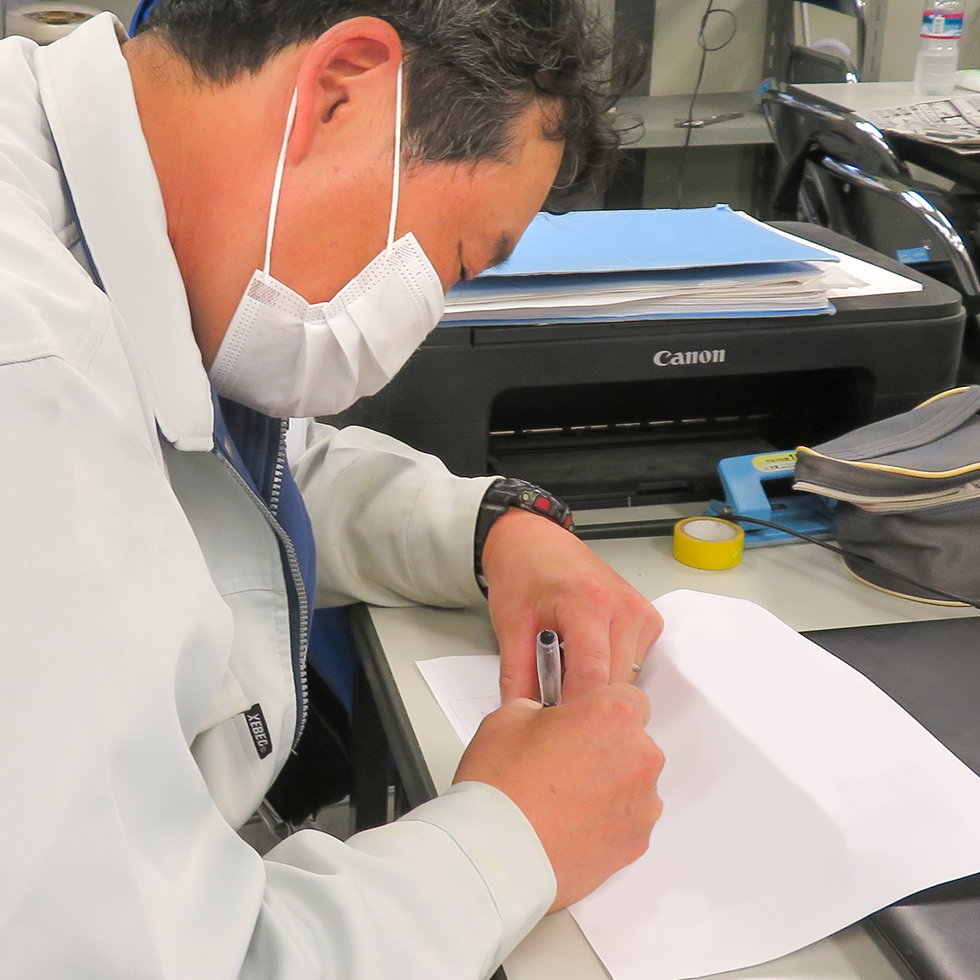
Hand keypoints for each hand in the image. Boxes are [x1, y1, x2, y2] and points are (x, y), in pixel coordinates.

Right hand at [454, 683, 663, 909]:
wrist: (499, 855)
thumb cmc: (503, 790)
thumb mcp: (508, 717)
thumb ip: (539, 710)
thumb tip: (542, 720)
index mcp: (613, 717)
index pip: (628, 697)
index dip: (601, 709)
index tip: (582, 721)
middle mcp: (638, 758)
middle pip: (632, 742)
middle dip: (604, 748)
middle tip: (562, 761)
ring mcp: (642, 805)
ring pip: (632, 784)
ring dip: (607, 786)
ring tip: (561, 799)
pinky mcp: (635, 844)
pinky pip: (627, 822)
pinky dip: (606, 822)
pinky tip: (569, 824)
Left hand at [481, 509, 663, 702]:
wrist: (535, 542)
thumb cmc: (524, 572)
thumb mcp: (510, 624)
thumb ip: (517, 676)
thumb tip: (525, 717)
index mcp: (588, 601)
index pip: (592, 675)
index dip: (572, 708)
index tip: (553, 725)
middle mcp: (623, 606)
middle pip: (614, 682)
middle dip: (583, 701)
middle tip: (552, 699)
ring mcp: (640, 612)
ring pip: (627, 679)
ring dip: (598, 688)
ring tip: (566, 671)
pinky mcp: (647, 620)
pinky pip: (635, 666)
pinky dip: (611, 673)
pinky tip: (585, 658)